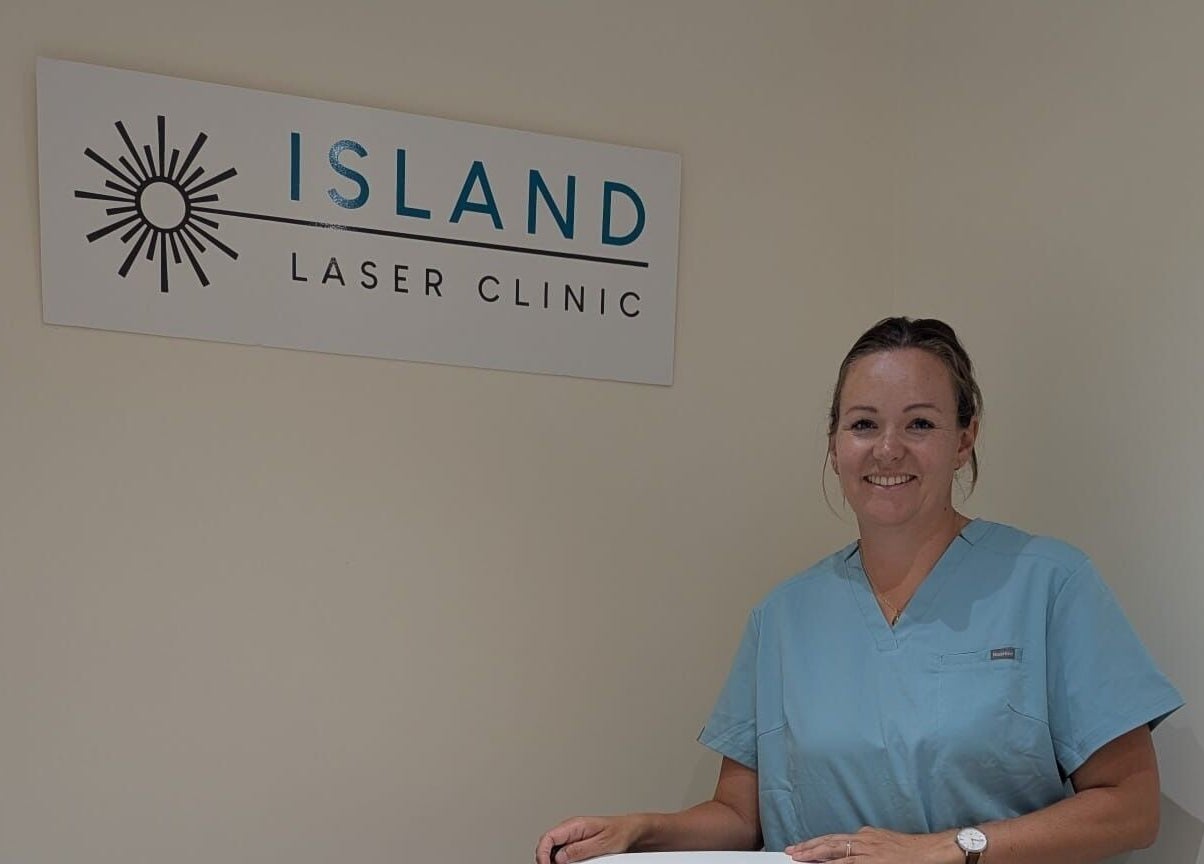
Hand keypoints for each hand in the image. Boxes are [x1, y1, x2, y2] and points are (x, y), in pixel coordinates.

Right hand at [535, 815, 643, 863]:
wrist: (630, 831)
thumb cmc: (619, 833)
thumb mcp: (601, 844)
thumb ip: (579, 850)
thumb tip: (559, 857)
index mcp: (574, 825)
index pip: (548, 837)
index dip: (542, 853)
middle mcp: (570, 829)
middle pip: (547, 845)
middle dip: (545, 859)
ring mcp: (573, 837)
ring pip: (554, 851)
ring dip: (554, 861)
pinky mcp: (576, 845)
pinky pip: (563, 854)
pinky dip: (562, 862)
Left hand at [785, 826, 956, 863]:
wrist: (931, 850)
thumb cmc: (909, 850)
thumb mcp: (882, 842)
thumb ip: (865, 844)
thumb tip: (850, 846)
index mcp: (864, 836)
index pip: (833, 839)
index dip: (815, 844)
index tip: (799, 848)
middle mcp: (863, 841)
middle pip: (829, 843)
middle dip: (808, 848)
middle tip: (791, 852)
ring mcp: (869, 852)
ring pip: (836, 854)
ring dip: (816, 857)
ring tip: (799, 860)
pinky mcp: (875, 862)